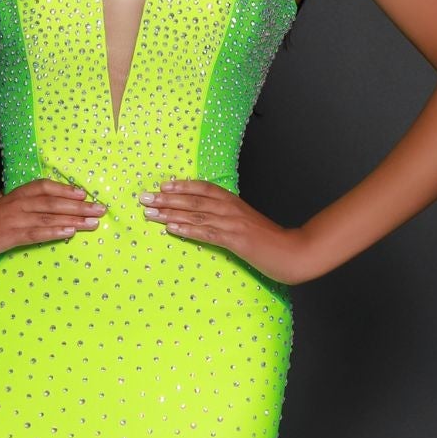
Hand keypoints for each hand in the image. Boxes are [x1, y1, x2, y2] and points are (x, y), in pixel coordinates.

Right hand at [0, 180, 105, 268]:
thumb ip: (4, 201)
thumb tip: (9, 194)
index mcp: (13, 196)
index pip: (43, 187)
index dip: (65, 189)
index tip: (84, 192)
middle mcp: (16, 204)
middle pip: (53, 201)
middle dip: (79, 205)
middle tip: (101, 208)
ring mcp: (13, 219)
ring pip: (49, 216)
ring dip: (74, 218)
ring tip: (94, 222)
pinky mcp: (9, 236)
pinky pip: (37, 232)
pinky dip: (55, 232)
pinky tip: (71, 233)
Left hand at [141, 179, 308, 284]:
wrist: (292, 252)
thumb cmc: (269, 241)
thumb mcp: (246, 224)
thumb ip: (227, 218)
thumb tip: (206, 219)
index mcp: (233, 202)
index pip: (204, 188)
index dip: (182, 186)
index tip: (162, 185)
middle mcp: (230, 209)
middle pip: (194, 199)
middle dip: (166, 199)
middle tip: (144, 198)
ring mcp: (232, 223)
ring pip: (196, 214)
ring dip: (170, 213)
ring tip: (149, 212)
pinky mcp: (235, 240)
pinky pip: (207, 232)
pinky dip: (188, 229)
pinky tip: (172, 228)